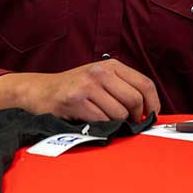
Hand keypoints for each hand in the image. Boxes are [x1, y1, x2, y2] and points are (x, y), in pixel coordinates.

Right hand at [0, 58, 160, 121]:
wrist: (39, 91)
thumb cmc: (74, 88)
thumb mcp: (100, 79)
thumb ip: (122, 88)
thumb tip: (148, 110)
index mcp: (112, 66)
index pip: (145, 84)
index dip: (153, 103)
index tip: (152, 116)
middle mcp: (100, 72)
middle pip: (134, 100)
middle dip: (135, 117)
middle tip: (129, 124)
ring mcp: (87, 85)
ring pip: (118, 113)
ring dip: (115, 124)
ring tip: (105, 121)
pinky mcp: (75, 100)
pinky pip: (101, 120)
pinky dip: (101, 127)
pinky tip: (92, 122)